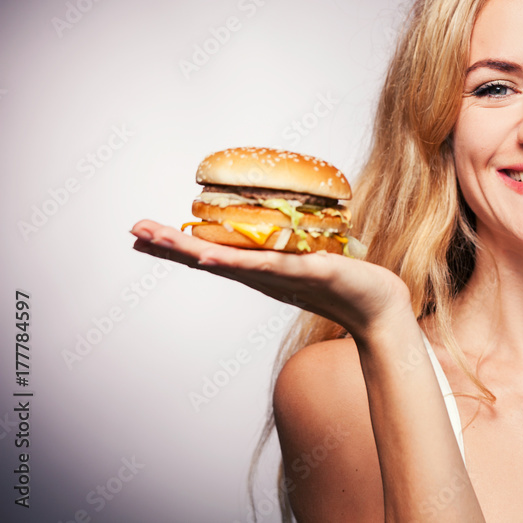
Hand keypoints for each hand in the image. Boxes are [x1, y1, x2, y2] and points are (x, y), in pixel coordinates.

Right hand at [129, 219, 412, 338]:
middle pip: (208, 257)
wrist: (380, 307)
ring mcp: (280, 276)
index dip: (178, 244)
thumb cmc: (348, 281)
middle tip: (133, 230)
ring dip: (189, 249)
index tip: (142, 232)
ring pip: (227, 261)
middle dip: (170, 244)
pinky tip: (210, 257)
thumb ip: (292, 245)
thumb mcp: (311, 257)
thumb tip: (281, 223)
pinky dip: (235, 262)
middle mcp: (264, 275)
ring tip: (156, 238)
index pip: (212, 253)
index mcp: (263, 269)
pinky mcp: (304, 272)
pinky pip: (264, 267)